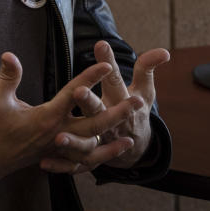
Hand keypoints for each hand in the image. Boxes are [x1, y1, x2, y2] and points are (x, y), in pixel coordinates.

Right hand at [0, 52, 135, 187]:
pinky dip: (105, 154)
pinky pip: (86, 160)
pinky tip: (120, 146)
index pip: (73, 95)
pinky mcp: (57, 157)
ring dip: (114, 134)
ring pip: (93, 143)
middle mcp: (56, 134)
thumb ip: (8, 77)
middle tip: (138, 100)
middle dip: (117, 112)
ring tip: (133, 123)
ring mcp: (58, 148)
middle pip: (93, 123)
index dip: (90, 78)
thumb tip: (9, 54)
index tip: (106, 65)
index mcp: (44, 118)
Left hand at [42, 43, 169, 172]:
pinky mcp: (92, 158)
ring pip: (89, 143)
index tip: (101, 45)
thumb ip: (148, 69)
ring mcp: (102, 141)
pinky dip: (62, 166)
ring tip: (59, 138)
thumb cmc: (136, 110)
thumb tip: (165, 52)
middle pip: (101, 111)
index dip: (110, 63)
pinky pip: (76, 164)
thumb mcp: (144, 90)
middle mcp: (112, 121)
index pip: (115, 78)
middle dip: (91, 102)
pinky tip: (44, 163)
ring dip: (75, 142)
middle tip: (78, 91)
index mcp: (122, 100)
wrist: (138, 146)